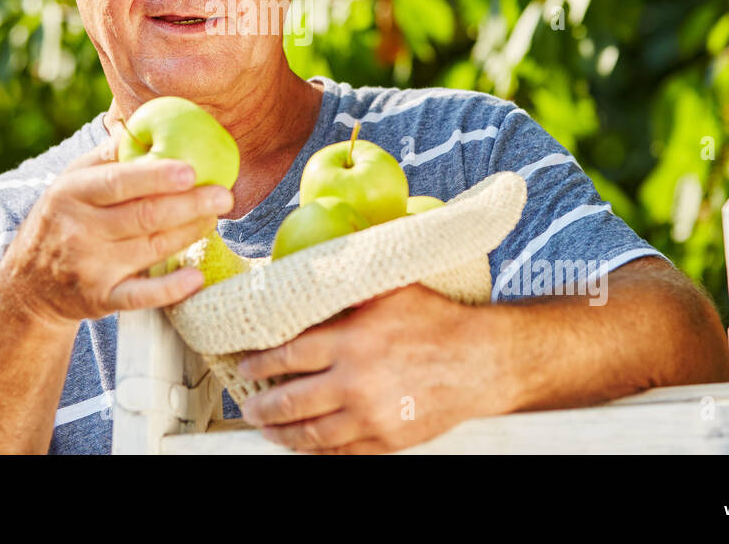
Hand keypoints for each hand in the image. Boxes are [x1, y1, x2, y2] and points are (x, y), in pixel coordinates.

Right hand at [0, 138, 233, 327]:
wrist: (29, 283)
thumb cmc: (63, 218)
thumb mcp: (71, 181)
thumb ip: (107, 157)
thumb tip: (148, 124)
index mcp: (73, 193)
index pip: (119, 182)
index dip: (156, 176)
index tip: (191, 170)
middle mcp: (79, 230)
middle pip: (143, 216)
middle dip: (189, 205)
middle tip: (223, 195)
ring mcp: (90, 267)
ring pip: (151, 249)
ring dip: (190, 233)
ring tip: (214, 218)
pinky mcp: (101, 299)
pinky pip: (140, 295)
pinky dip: (170, 288)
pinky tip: (196, 278)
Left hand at [236, 284, 519, 453]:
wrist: (482, 361)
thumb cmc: (436, 321)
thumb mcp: (389, 291)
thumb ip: (347, 289)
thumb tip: (311, 275)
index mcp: (350, 341)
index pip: (287, 356)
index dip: (259, 364)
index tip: (246, 366)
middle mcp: (355, 382)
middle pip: (291, 402)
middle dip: (262, 406)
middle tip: (248, 405)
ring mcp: (371, 417)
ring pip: (311, 435)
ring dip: (282, 434)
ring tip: (268, 429)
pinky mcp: (387, 442)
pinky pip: (342, 453)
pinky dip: (317, 452)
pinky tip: (306, 446)